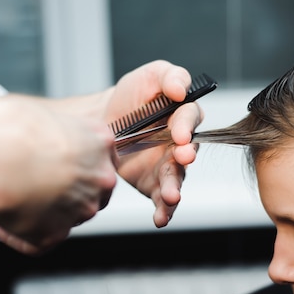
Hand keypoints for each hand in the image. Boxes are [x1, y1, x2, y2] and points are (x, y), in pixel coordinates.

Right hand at [0, 95, 118, 253]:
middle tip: (31, 184)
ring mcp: (81, 208)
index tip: (56, 166)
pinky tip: (0, 222)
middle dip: (63, 192)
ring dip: (41, 214)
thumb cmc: (10, 127)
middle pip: (90, 192)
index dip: (77, 166)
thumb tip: (38, 135)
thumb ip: (52, 129)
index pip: (101, 159)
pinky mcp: (56, 233)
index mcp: (100, 140)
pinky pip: (39, 242)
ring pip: (66, 218)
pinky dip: (19, 236)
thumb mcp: (40, 112)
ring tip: (8, 198)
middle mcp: (99, 177)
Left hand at [105, 60, 203, 226]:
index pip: (190, 119)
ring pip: (176, 179)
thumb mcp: (151, 75)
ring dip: (175, 189)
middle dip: (186, 157)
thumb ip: (171, 76)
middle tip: (181, 158)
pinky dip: (164, 211)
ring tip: (171, 197)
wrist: (103, 120)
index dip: (186, 126)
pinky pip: (161, 199)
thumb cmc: (131, 97)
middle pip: (188, 153)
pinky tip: (160, 218)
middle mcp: (179, 144)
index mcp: (182, 116)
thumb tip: (181, 89)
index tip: (179, 133)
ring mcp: (166, 166)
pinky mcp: (153, 184)